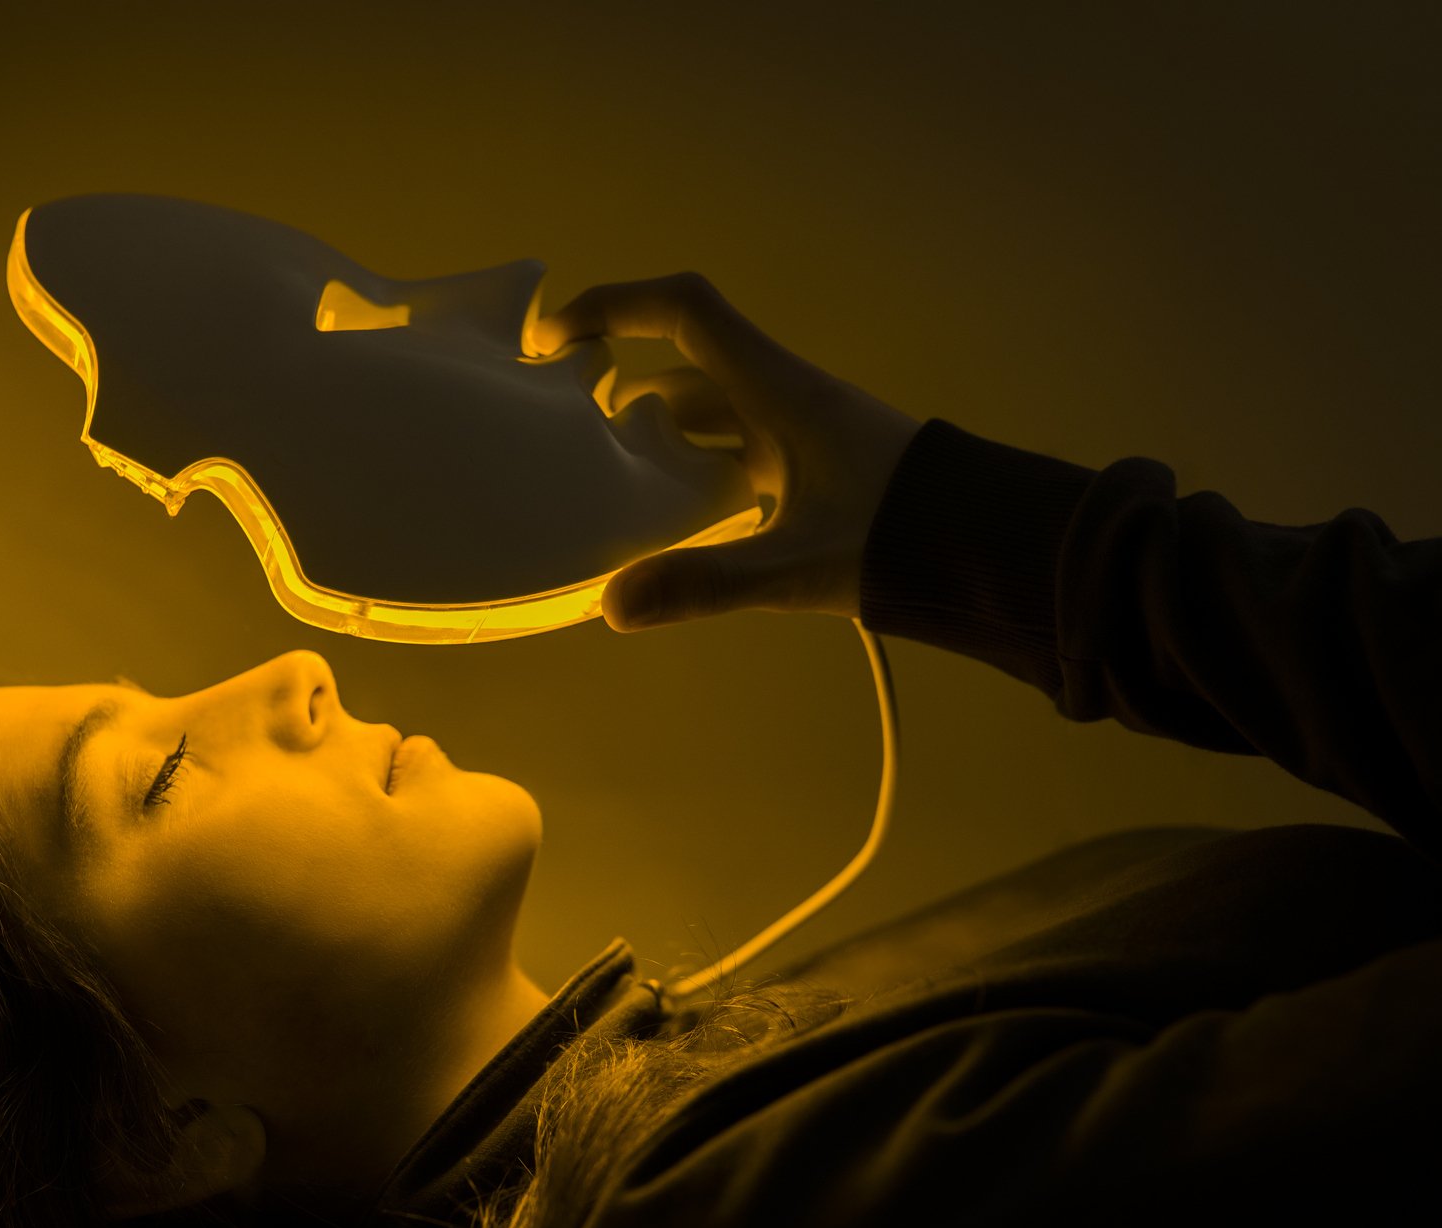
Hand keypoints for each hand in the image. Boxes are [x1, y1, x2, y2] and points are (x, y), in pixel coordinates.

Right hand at [529, 271, 920, 628]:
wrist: (990, 549)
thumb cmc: (905, 537)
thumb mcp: (799, 565)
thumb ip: (706, 583)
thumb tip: (614, 605)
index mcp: (779, 389)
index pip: (685, 312)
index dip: (613, 305)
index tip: (555, 337)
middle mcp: (784, 399)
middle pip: (684, 369)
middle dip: (619, 390)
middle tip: (566, 428)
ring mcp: (799, 433)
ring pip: (708, 415)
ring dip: (657, 438)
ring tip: (606, 483)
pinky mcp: (811, 470)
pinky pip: (733, 454)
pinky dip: (693, 474)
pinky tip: (670, 524)